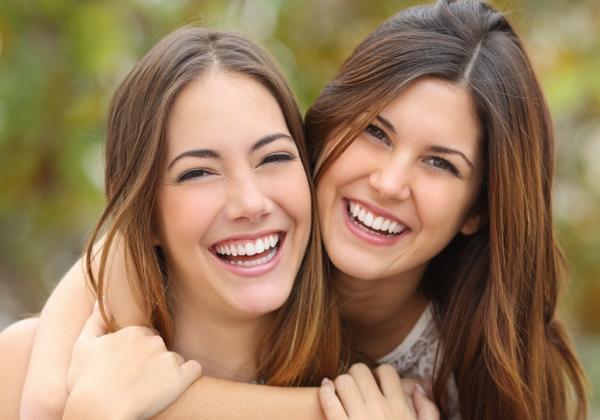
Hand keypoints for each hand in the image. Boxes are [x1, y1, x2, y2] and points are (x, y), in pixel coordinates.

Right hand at [65, 303, 201, 419]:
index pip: (145, 336)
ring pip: (175, 360)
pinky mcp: (181, 378)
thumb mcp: (83, 347)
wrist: (98, 413)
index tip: (128, 368)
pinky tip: (174, 387)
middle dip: (153, 360)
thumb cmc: (86, 383)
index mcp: (134, 331)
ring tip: (150, 388)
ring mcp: (168, 358)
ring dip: (168, 371)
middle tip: (138, 379)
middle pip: (160, 347)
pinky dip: (188, 376)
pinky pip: (194, 369)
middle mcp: (154, 341)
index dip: (137, 352)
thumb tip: (99, 299)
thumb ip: (95, 321)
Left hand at [319, 363, 438, 419]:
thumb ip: (428, 411)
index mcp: (400, 408)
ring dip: (340, 382)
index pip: (387, 371)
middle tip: (356, 386)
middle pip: (361, 371)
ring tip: (342, 391)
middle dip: (357, 375)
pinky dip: (325, 391)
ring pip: (343, 380)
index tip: (376, 383)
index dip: (380, 373)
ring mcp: (358, 419)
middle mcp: (379, 409)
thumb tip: (418, 388)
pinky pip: (328, 399)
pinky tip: (327, 391)